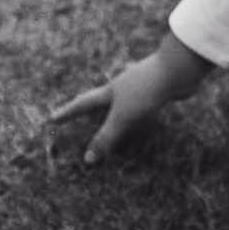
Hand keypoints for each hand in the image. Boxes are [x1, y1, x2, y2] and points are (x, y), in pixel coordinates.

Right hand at [48, 36, 212, 161]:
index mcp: (109, 91)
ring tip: (110, 112)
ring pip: (122, 99)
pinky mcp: (156, 89)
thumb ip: (106, 138)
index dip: (67, 113)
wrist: (177, 70)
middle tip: (76, 110)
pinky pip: (142, 102)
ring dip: (114, 107)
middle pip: (100, 98)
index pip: (82, 104)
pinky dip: (137, 110)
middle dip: (88, 106)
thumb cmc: (146, 91)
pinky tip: (144, 111)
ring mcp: (139, 86)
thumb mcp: (123, 117)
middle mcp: (122, 86)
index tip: (51, 118)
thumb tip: (88, 160)